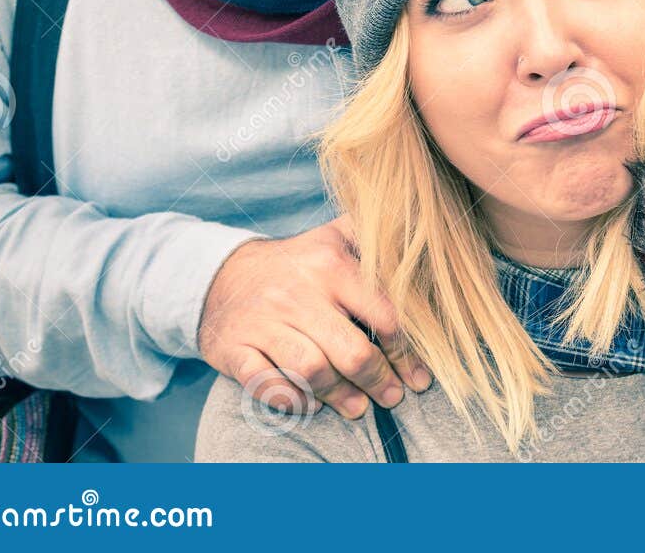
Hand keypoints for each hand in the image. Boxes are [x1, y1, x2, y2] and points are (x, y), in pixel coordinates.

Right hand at [198, 216, 430, 419]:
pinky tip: (312, 404)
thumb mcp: (334, 237)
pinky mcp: (233, 348)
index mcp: (330, 264)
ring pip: (312, 371)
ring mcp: (263, 322)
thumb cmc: (296, 262)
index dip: (406, 352)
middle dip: (379, 381)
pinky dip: (292, 400)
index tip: (418, 376)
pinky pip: (266, 384)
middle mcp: (297, 292)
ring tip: (359, 408)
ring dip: (341, 396)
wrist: (221, 274)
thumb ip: (376, 239)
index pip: (383, 315)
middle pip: (351, 351)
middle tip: (393, 397)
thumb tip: (424, 243)